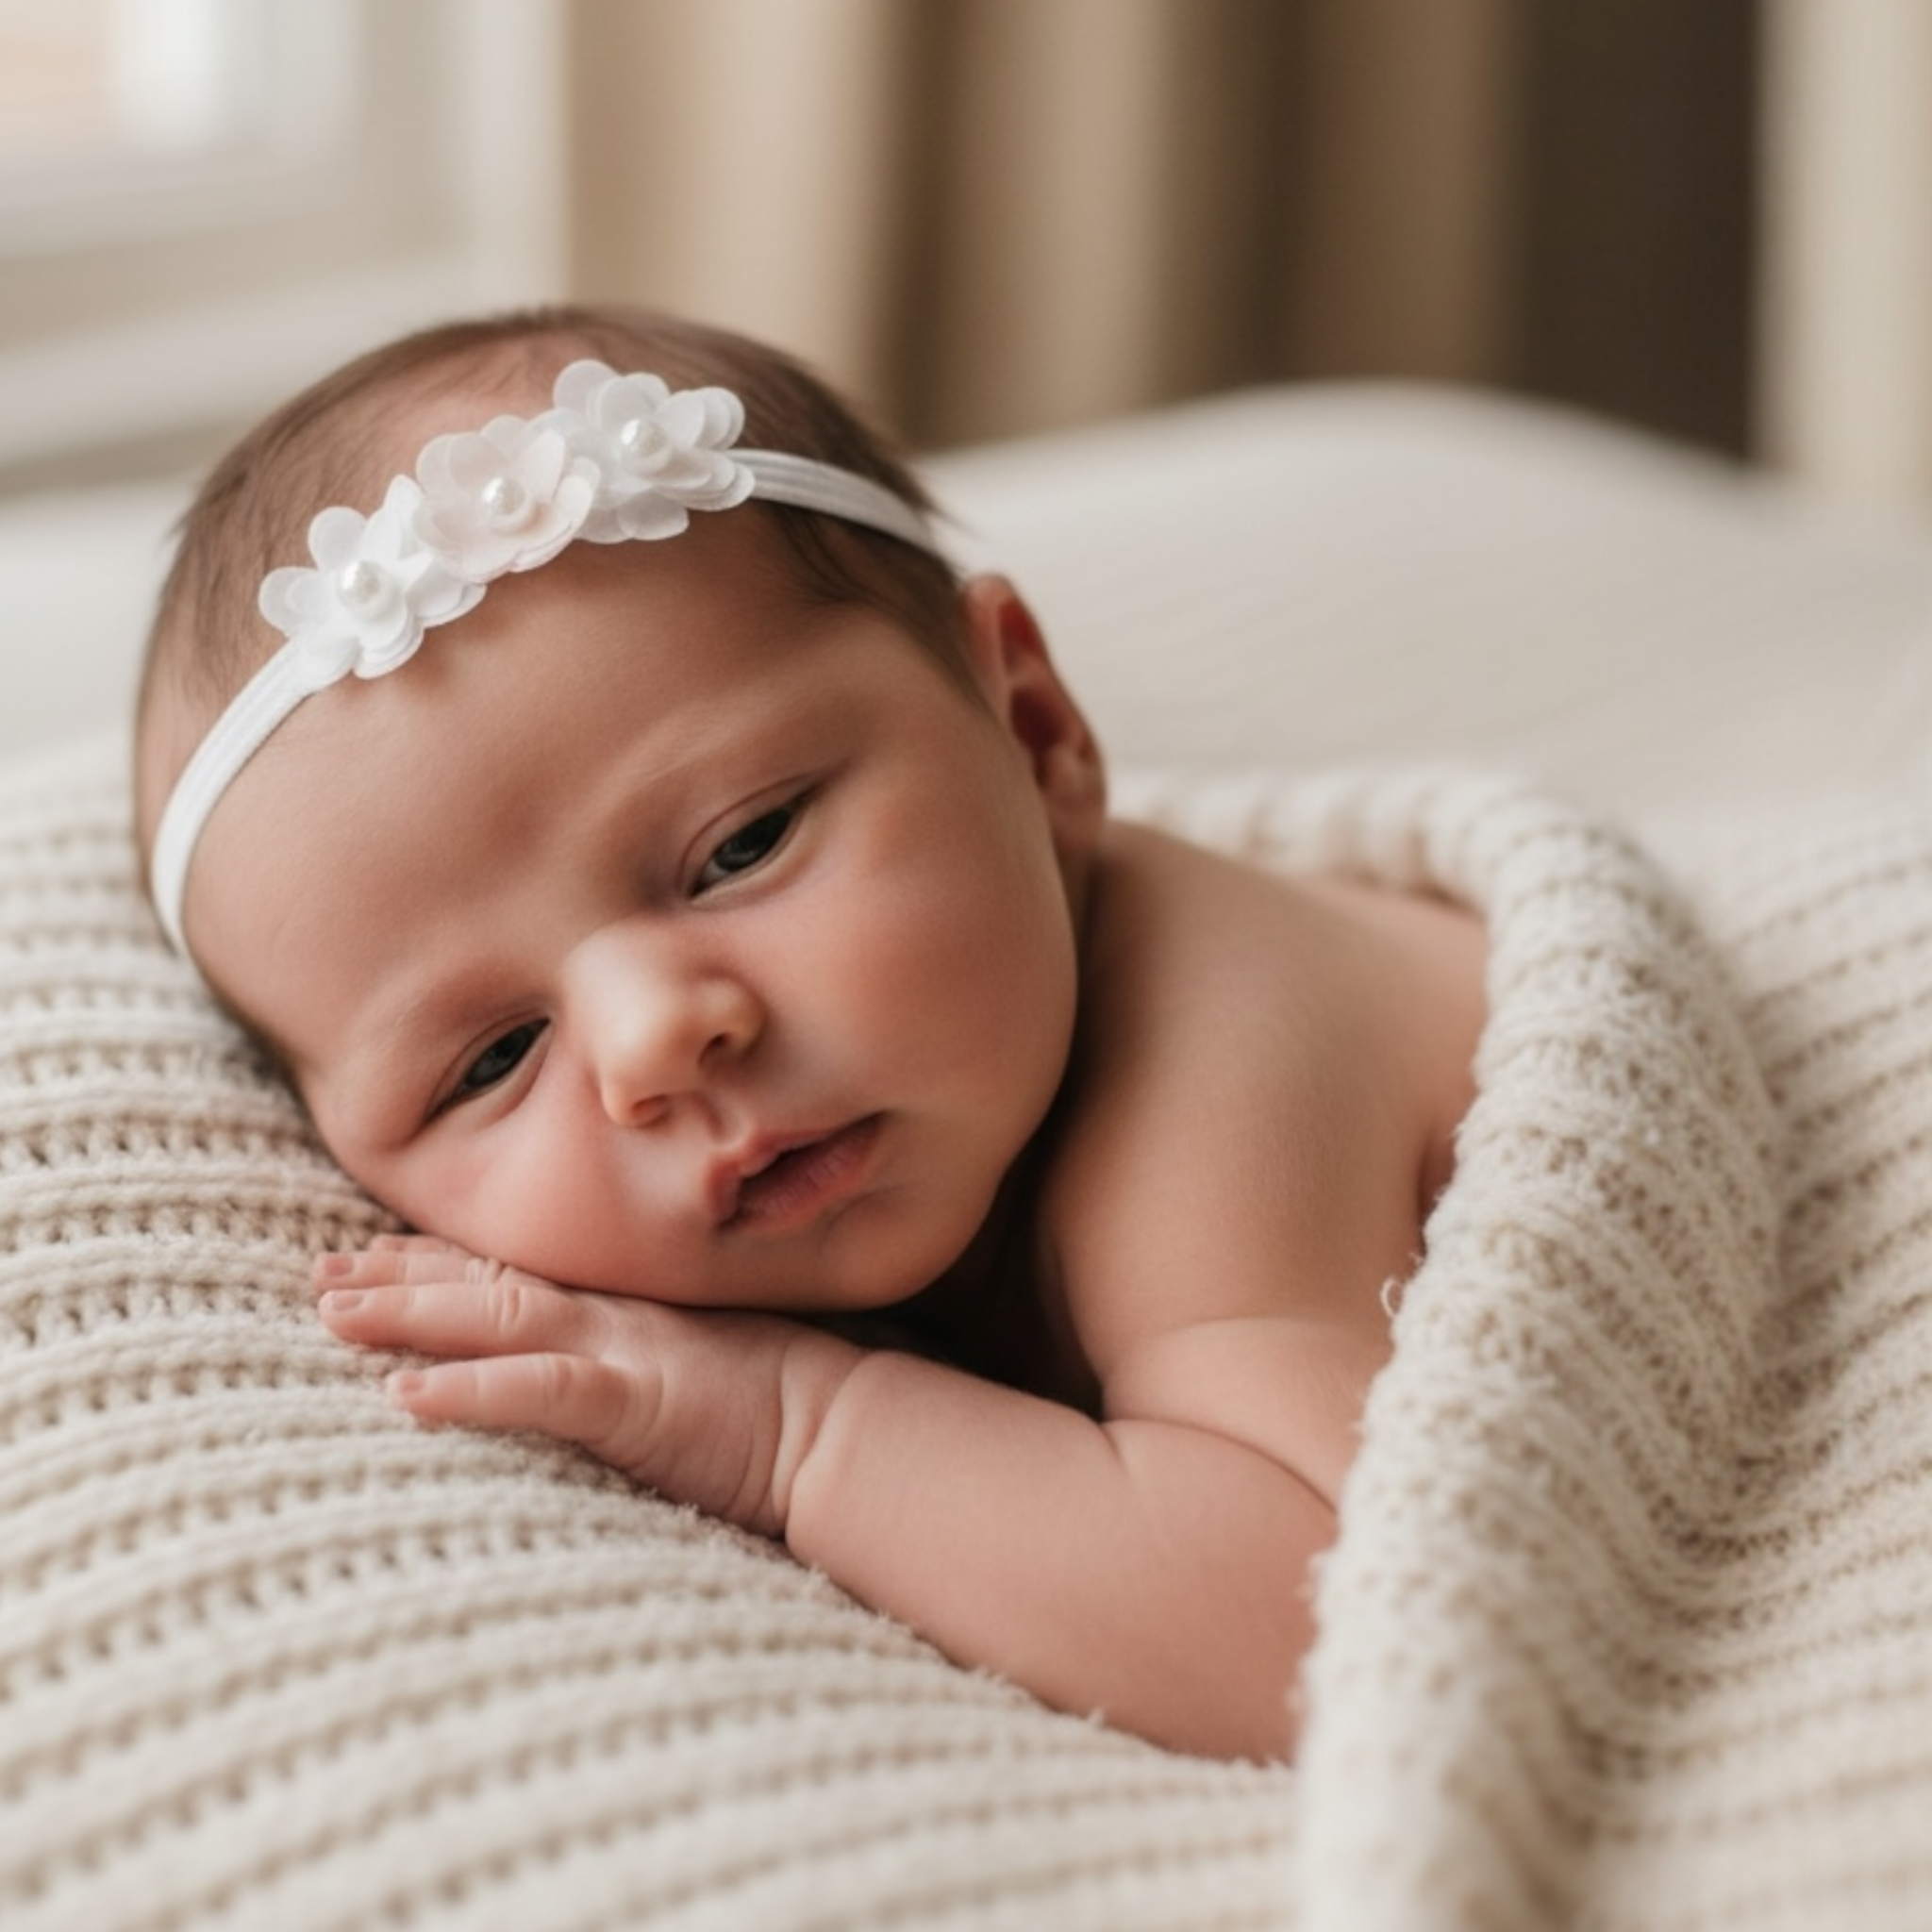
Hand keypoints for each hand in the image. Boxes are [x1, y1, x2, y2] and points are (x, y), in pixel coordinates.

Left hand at [313, 1234, 861, 1535]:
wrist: (849, 1427)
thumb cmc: (792, 1400)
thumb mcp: (710, 1359)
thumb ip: (656, 1349)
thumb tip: (622, 1362)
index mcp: (629, 1306)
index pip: (519, 1274)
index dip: (443, 1261)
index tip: (377, 1252)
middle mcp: (613, 1315)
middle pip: (488, 1284)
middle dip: (400, 1275)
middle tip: (323, 1275)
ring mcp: (622, 1351)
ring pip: (493, 1320)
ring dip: (409, 1316)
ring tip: (332, 1314)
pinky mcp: (634, 1402)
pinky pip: (538, 1392)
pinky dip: (471, 1391)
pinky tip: (407, 1395)